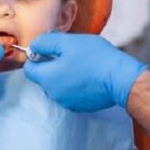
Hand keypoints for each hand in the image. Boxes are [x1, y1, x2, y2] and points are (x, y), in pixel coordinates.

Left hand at [23, 33, 146, 111]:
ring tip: (81, 64)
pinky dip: (74, 85)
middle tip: (69, 54)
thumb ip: (45, 43)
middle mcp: (52, 94)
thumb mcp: (67, 42)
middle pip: (43, 78)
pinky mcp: (79, 106)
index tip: (49, 49)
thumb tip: (34, 46)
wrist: (120, 78)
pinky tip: (88, 75)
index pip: (29, 69)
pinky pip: (69, 93)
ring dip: (63, 75)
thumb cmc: (94, 58)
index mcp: (47, 78)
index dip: (36, 56)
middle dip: (51, 65)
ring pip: (57, 85)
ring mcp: (66, 102)